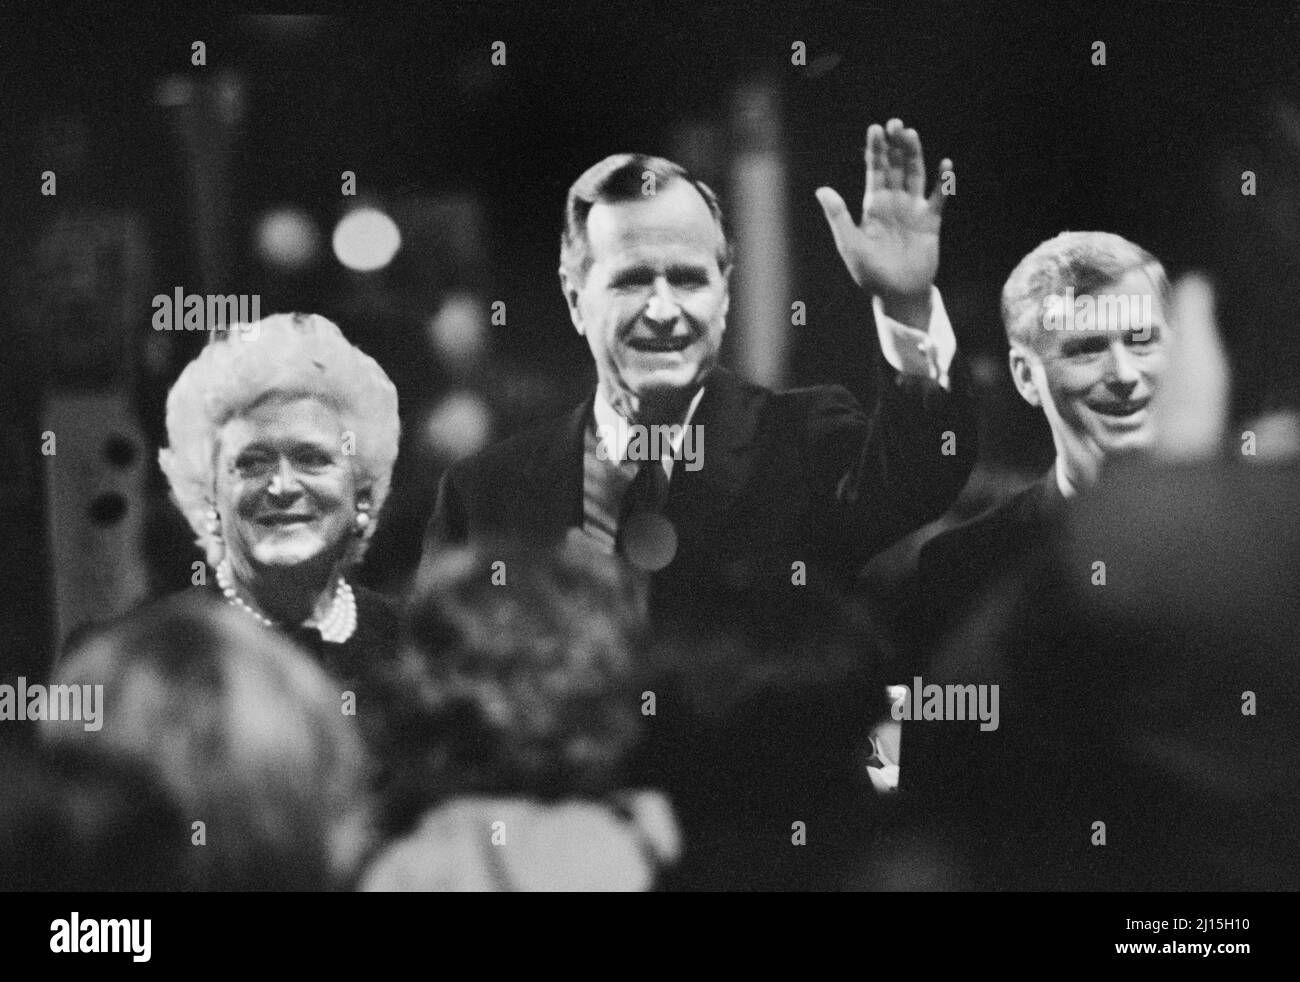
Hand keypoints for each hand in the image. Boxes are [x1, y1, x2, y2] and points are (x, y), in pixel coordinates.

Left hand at [816, 118, 951, 324]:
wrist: (897, 294)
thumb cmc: (869, 273)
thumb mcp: (850, 244)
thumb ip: (839, 216)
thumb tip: (822, 189)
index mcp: (873, 206)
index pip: (874, 171)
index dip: (875, 150)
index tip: (876, 129)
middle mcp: (894, 203)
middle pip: (895, 167)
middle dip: (895, 145)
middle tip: (895, 124)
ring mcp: (913, 210)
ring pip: (915, 175)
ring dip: (914, 155)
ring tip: (912, 134)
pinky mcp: (931, 222)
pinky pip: (939, 197)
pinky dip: (943, 183)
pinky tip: (945, 165)